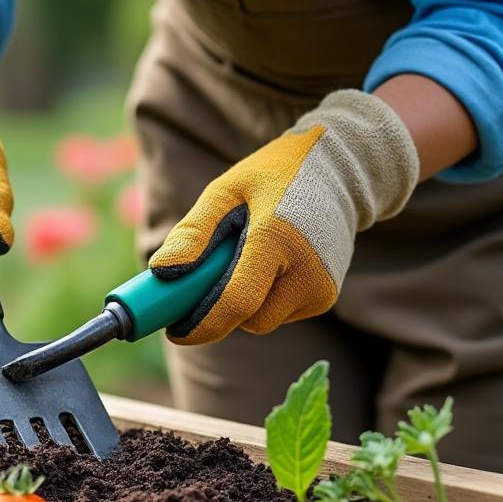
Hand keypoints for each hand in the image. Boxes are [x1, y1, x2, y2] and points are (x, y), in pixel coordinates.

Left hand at [149, 90, 419, 344]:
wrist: (341, 172)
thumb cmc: (274, 176)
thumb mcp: (226, 190)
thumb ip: (194, 232)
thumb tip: (161, 272)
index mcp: (277, 238)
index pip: (236, 302)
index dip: (201, 324)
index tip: (173, 329)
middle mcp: (306, 270)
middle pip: (245, 318)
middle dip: (218, 307)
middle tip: (203, 278)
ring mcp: (320, 288)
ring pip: (262, 320)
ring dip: (244, 301)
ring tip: (249, 256)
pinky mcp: (326, 298)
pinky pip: (279, 313)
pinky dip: (265, 297)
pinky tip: (273, 262)